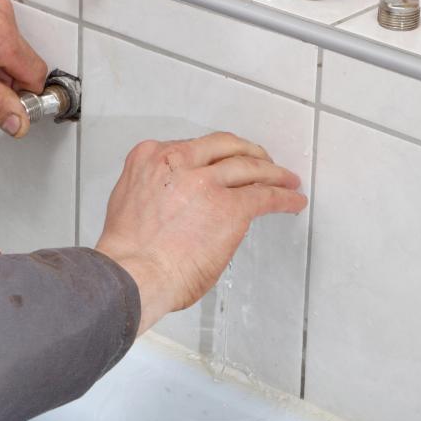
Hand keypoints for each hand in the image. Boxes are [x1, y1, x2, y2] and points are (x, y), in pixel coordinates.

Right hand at [93, 132, 307, 335]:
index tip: (222, 161)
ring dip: (273, 172)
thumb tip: (180, 201)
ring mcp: (206, 182)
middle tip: (261, 161)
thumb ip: (156, 189)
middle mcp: (179, 161)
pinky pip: (265, 196)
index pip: (190, 146)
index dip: (213, 154)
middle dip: (247, 152)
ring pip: (249, 166)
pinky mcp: (231, 206)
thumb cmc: (127, 251)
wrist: (133, 273)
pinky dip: (284, 197)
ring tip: (286, 179)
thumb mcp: (130, 200)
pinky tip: (293, 200)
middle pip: (223, 146)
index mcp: (150, 158)